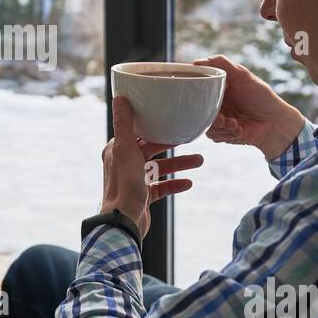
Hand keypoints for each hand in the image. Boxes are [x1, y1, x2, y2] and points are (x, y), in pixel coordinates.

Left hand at [100, 96, 202, 238]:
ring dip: (179, 164)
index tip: (174, 122)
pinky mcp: (142, 197)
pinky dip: (175, 184)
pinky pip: (162, 187)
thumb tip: (119, 97)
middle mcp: (124, 163)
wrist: (124, 221)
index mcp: (117, 150)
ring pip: (160, 168)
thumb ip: (124, 124)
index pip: (138, 133)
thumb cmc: (124, 184)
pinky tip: (188, 183)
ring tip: (200, 161)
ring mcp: (134, 181)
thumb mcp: (125, 149)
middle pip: (152, 150)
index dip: (156, 127)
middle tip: (192, 140)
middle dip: (173, 146)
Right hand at [193, 53, 306, 160]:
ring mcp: (220, 120)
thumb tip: (196, 62)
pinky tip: (240, 129)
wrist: (276, 122)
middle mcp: (216, 104)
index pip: (196, 91)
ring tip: (234, 123)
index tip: (202, 99)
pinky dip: (228, 133)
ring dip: (220, 126)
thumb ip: (221, 63)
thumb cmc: (262, 97)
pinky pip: (215, 136)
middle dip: (209, 116)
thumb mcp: (242, 75)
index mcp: (217, 89)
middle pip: (198, 111)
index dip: (196, 95)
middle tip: (221, 118)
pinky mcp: (224, 134)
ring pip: (206, 125)